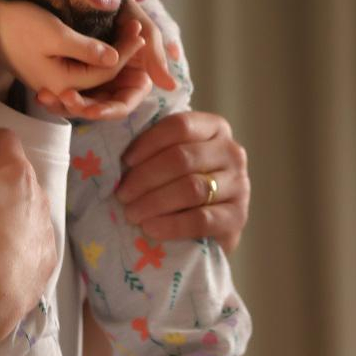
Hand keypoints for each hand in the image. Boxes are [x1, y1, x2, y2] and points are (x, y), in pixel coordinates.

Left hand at [35, 0, 176, 119]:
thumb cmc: (127, 10)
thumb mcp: (142, 31)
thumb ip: (155, 56)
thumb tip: (171, 86)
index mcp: (135, 82)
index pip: (122, 106)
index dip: (107, 110)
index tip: (90, 110)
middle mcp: (115, 86)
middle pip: (97, 108)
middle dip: (79, 107)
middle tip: (63, 99)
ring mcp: (95, 83)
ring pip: (79, 104)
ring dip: (62, 105)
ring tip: (45, 97)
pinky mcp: (76, 76)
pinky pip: (65, 93)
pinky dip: (54, 96)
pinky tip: (41, 94)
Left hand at [114, 111, 251, 252]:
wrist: (209, 230)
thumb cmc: (180, 186)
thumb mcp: (171, 160)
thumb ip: (155, 149)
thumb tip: (115, 151)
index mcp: (214, 128)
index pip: (179, 126)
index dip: (147, 143)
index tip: (124, 162)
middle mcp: (232, 152)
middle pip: (182, 158)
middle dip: (145, 177)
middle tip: (121, 194)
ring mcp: (239, 185)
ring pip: (191, 188)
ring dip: (154, 202)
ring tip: (131, 213)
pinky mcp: (238, 217)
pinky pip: (201, 219)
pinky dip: (171, 225)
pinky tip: (150, 228)